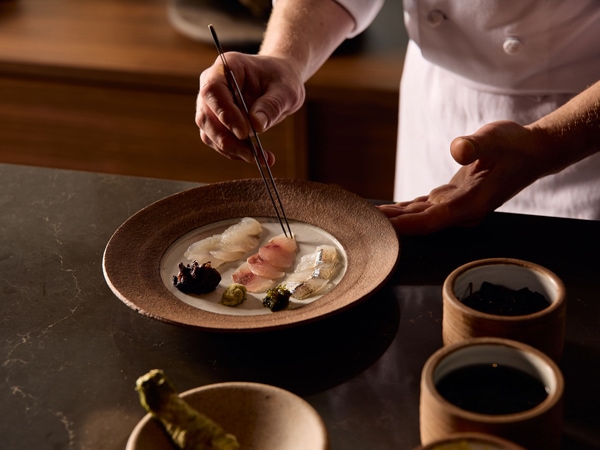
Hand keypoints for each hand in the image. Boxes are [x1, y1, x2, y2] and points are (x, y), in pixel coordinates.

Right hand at [195, 52, 305, 164]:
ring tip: (260, 158)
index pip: (213, 90)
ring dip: (232, 150)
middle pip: (206, 115)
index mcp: (227, 66)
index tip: (243, 132)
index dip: (224, 113)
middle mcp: (213, 84)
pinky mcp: (217, 123)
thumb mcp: (286, 90)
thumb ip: (272, 105)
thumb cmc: (283, 79)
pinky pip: (218, 141)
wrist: (280, 83)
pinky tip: (257, 158)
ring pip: (209, 132)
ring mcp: (211, 105)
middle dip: (227, 139)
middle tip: (253, 154)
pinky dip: (236, 153)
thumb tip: (256, 125)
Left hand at [378, 121, 550, 234]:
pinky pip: (421, 209)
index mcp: (471, 205)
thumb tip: (458, 149)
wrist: (531, 153)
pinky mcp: (450, 199)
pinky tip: (385, 211)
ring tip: (362, 216)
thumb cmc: (515, 146)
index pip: (431, 221)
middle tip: (357, 221)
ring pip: (417, 217)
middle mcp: (461, 212)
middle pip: (418, 224)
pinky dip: (402, 209)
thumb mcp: (497, 138)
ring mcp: (455, 208)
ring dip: (392, 218)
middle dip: (389, 225)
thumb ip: (476, 145)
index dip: (404, 226)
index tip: (379, 227)